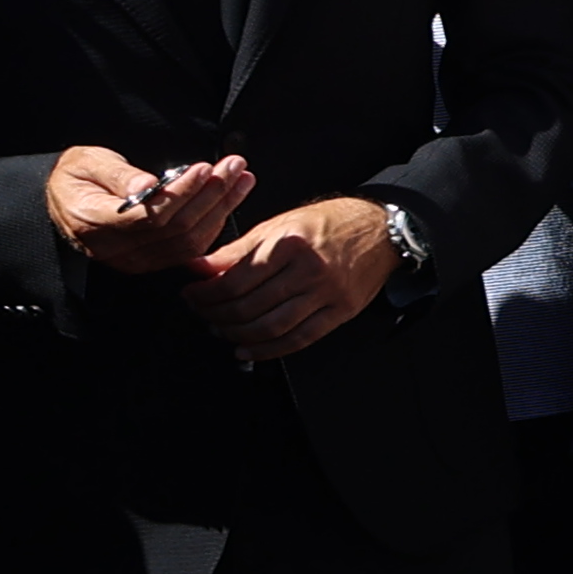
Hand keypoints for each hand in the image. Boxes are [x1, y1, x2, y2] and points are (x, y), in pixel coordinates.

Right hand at [48, 146, 255, 274]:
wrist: (66, 199)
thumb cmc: (76, 177)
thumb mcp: (86, 163)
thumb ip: (117, 174)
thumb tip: (147, 185)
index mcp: (94, 223)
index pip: (149, 216)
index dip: (180, 193)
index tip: (203, 169)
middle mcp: (114, 249)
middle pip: (176, 228)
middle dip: (211, 194)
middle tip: (234, 166)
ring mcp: (134, 260)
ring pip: (188, 240)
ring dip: (220, 207)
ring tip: (240, 178)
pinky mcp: (151, 261)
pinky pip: (190, 248)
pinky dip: (214, 223)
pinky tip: (228, 199)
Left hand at [190, 194, 396, 363]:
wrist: (380, 230)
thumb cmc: (330, 223)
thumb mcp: (278, 225)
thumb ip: (237, 250)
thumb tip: (198, 268)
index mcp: (290, 243)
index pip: (234, 280)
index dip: (205, 293)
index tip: (192, 294)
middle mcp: (310, 270)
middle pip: (249, 306)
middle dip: (215, 315)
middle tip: (201, 312)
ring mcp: (328, 294)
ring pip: (271, 327)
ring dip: (237, 334)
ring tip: (221, 329)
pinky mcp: (341, 311)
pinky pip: (299, 339)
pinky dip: (269, 350)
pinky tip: (249, 349)